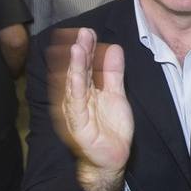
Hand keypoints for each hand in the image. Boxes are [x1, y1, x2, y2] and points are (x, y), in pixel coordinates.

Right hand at [51, 27, 133, 174]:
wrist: (112, 158)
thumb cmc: (111, 128)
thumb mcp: (116, 94)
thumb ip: (113, 73)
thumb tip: (113, 48)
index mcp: (85, 89)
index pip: (84, 65)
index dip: (87, 48)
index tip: (89, 32)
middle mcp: (76, 97)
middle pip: (77, 70)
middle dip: (80, 51)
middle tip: (84, 32)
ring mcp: (74, 110)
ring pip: (73, 84)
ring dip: (75, 66)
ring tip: (77, 47)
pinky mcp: (77, 124)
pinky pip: (75, 104)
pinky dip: (75, 88)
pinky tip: (76, 74)